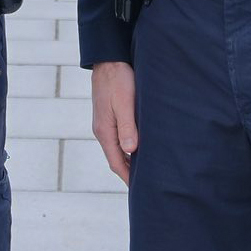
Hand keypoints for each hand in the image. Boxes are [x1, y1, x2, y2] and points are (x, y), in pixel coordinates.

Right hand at [90, 61, 138, 183]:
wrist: (108, 59)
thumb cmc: (118, 79)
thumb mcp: (125, 103)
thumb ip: (127, 127)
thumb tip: (131, 151)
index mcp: (105, 131)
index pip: (117, 163)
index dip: (129, 178)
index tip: (142, 191)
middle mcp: (102, 130)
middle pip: (117, 159)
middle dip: (130, 173)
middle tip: (148, 185)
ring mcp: (105, 123)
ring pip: (118, 148)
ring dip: (130, 160)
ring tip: (147, 169)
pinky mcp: (109, 115)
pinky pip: (118, 138)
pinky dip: (128, 148)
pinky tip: (140, 146)